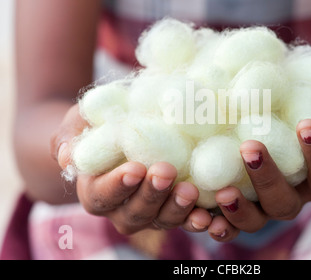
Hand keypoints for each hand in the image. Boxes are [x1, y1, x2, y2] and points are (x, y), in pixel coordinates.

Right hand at [50, 104, 211, 234]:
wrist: (120, 130)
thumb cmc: (96, 125)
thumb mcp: (78, 122)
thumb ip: (69, 137)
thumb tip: (66, 157)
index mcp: (96, 191)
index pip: (102, 196)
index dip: (117, 186)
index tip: (135, 168)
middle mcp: (123, 208)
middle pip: (135, 213)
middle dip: (152, 196)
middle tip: (166, 172)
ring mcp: (152, 210)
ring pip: (163, 220)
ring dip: (178, 209)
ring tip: (191, 191)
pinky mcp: (176, 206)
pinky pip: (188, 219)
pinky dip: (201, 219)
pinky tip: (213, 213)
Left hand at [205, 101, 310, 241]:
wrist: (291, 139)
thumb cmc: (310, 123)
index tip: (307, 124)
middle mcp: (292, 199)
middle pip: (284, 201)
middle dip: (268, 178)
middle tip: (250, 146)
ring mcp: (264, 207)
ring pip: (257, 220)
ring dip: (240, 209)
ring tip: (224, 190)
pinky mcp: (239, 208)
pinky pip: (229, 224)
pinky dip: (217, 224)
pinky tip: (202, 215)